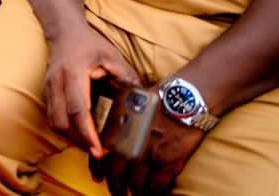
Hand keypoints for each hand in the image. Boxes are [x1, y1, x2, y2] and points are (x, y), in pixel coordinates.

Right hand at [44, 23, 141, 157]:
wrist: (63, 31)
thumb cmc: (88, 43)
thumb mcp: (112, 55)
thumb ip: (126, 76)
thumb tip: (141, 100)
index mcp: (73, 73)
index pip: (78, 109)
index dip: (87, 132)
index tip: (99, 150)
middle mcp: (56, 82)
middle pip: (62, 122)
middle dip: (79, 141)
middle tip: (99, 153)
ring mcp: (48, 88)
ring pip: (54, 123)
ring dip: (70, 138)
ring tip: (91, 145)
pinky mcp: (46, 92)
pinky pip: (52, 118)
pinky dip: (65, 130)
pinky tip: (80, 133)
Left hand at [92, 103, 206, 194]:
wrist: (184, 98)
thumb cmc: (157, 97)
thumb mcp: (127, 99)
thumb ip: (116, 114)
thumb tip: (107, 118)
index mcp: (115, 129)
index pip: (99, 156)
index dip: (98, 170)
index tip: (98, 178)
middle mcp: (127, 144)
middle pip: (116, 175)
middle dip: (116, 187)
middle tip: (119, 193)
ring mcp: (147, 155)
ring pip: (136, 184)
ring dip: (135, 192)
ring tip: (136, 194)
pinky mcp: (167, 162)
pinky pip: (157, 187)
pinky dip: (154, 193)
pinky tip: (154, 193)